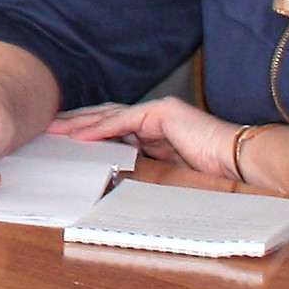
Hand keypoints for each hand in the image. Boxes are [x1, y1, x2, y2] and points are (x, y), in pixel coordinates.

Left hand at [55, 96, 239, 179]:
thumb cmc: (212, 172)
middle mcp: (153, 116)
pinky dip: (102, 128)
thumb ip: (145, 165)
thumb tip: (116, 176)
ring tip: (56, 128)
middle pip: (106, 116)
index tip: (64, 137)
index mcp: (155, 130)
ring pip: (110, 115)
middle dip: (77, 122)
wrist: (239, 161)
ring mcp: (158, 112)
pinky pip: (124, 120)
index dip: (88, 130)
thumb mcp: (169, 170)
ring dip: (81, 122)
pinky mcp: (163, 113)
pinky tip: (82, 135)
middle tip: (49, 127)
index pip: (113, 126)